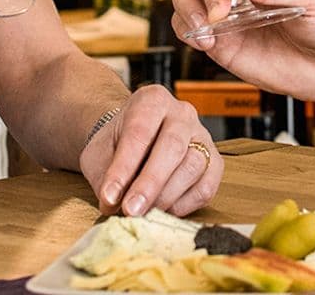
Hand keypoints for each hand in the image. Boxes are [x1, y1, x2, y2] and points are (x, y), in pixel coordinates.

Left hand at [79, 84, 221, 216]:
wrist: (133, 141)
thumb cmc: (116, 145)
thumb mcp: (99, 153)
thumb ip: (105, 177)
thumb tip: (113, 203)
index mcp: (151, 100)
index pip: (139, 132)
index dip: (124, 168)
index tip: (110, 196)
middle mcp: (182, 114)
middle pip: (172, 147)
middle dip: (150, 184)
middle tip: (131, 210)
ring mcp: (203, 137)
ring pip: (193, 167)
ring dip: (166, 197)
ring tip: (143, 213)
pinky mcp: (214, 163)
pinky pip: (206, 187)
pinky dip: (184, 205)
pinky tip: (163, 211)